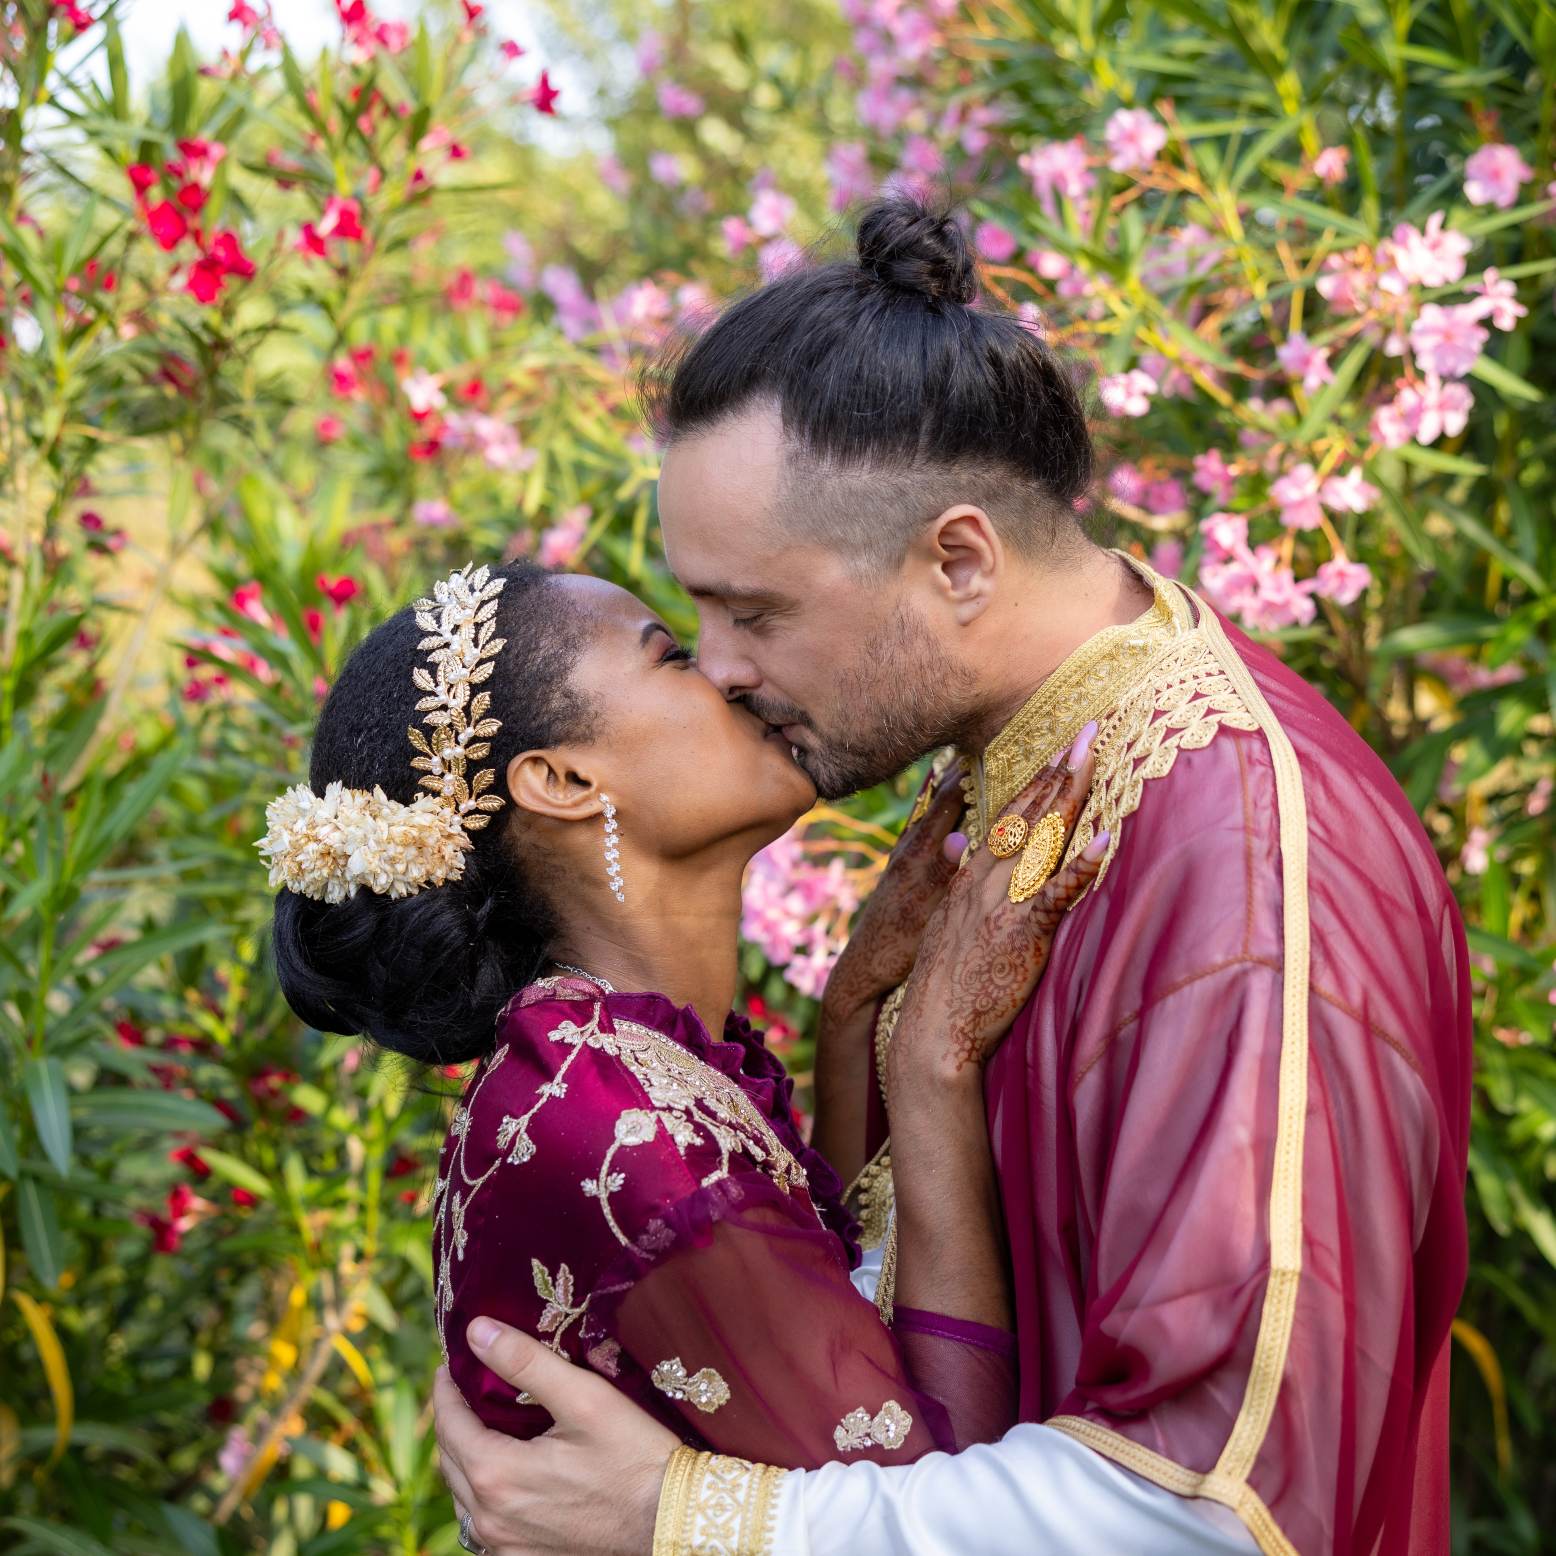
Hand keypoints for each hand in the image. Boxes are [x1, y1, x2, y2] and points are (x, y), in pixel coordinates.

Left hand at [435, 1318, 677, 1555]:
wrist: (670, 1521)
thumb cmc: (635, 1457)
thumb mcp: (584, 1398)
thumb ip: (525, 1362)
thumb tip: (477, 1331)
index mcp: (496, 1475)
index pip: (449, 1423)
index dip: (446, 1388)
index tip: (451, 1361)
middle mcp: (489, 1519)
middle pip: (450, 1459)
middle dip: (454, 1419)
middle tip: (466, 1386)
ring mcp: (504, 1546)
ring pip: (463, 1495)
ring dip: (466, 1457)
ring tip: (483, 1424)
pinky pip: (483, 1524)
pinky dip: (483, 1493)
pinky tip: (505, 1475)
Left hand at [821, 759, 966, 1024]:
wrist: (862, 969)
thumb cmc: (899, 948)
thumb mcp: (928, 917)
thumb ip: (944, 876)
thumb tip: (963, 839)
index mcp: (921, 854)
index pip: (954, 801)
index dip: (979, 774)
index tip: (1004, 750)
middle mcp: (910, 847)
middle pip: (941, 797)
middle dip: (965, 770)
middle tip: (989, 739)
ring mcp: (902, 856)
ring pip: (930, 810)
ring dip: (949, 787)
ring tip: (966, 758)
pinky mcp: (898, 868)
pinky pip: (922, 826)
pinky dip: (935, 809)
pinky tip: (939, 804)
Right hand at [886, 725, 1105, 1088]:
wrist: (931, 1029)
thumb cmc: (945, 987)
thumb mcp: (949, 926)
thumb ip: (963, 889)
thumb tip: (964, 853)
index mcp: (971, 877)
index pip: (1007, 817)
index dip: (1035, 782)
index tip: (1057, 750)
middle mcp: (986, 879)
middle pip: (1027, 813)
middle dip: (1058, 769)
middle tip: (1086, 730)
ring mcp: (1003, 901)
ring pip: (1041, 837)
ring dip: (1070, 795)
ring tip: (1094, 757)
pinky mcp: (1021, 931)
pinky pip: (1057, 892)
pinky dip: (1082, 864)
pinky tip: (1105, 839)